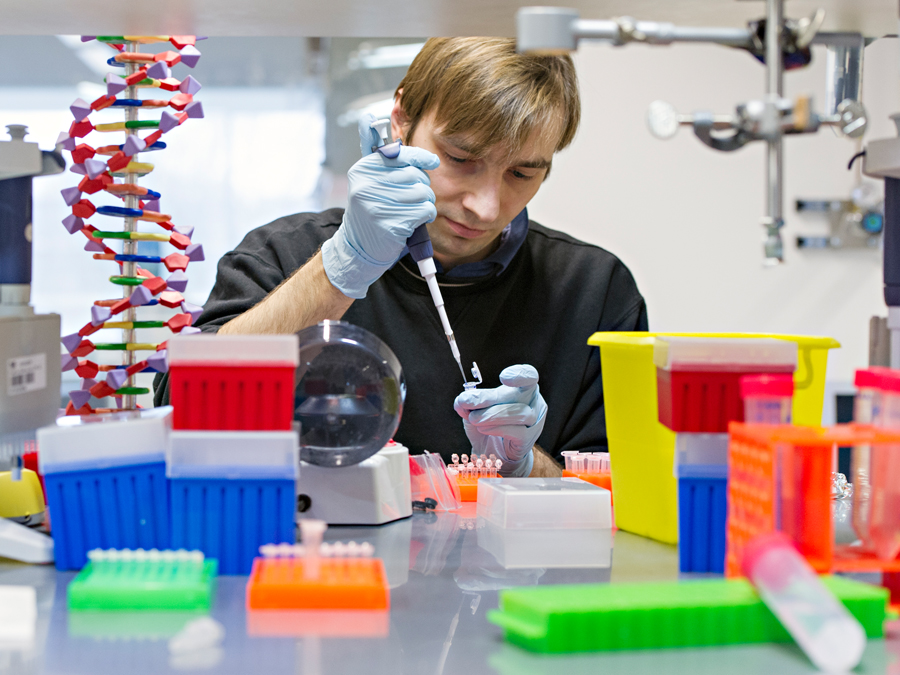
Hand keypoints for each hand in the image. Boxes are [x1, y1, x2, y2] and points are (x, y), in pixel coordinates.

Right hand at [321, 113, 439, 298]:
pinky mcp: (391, 226)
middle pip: (415, 175)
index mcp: (362, 171)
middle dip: (423, 186)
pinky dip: (427, 216)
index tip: (432, 162)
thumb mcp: (370, 183)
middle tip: (416, 197)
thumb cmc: (372, 211)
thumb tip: (406, 142)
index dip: (420, 157)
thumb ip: (386, 163)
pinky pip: (425, 211)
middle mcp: (367, 186)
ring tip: (415, 210)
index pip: (399, 155)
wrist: (359, 247)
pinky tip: (415, 221)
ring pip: (423, 193)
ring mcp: (378, 207)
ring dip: (426, 202)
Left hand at [453, 364, 547, 476]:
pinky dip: (498, 429)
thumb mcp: (477, 409)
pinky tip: (483, 429)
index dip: (520, 374)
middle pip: (521, 394)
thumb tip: (462, 401)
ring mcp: (534, 421)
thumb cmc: (490, 424)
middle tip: (466, 400)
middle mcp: (533, 402)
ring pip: (519, 413)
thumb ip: (470, 403)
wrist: (496, 451)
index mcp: (523, 388)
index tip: (503, 377)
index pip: (530, 375)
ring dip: (492, 415)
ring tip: (474, 419)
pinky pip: (517, 432)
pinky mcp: (528, 439)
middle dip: (490, 397)